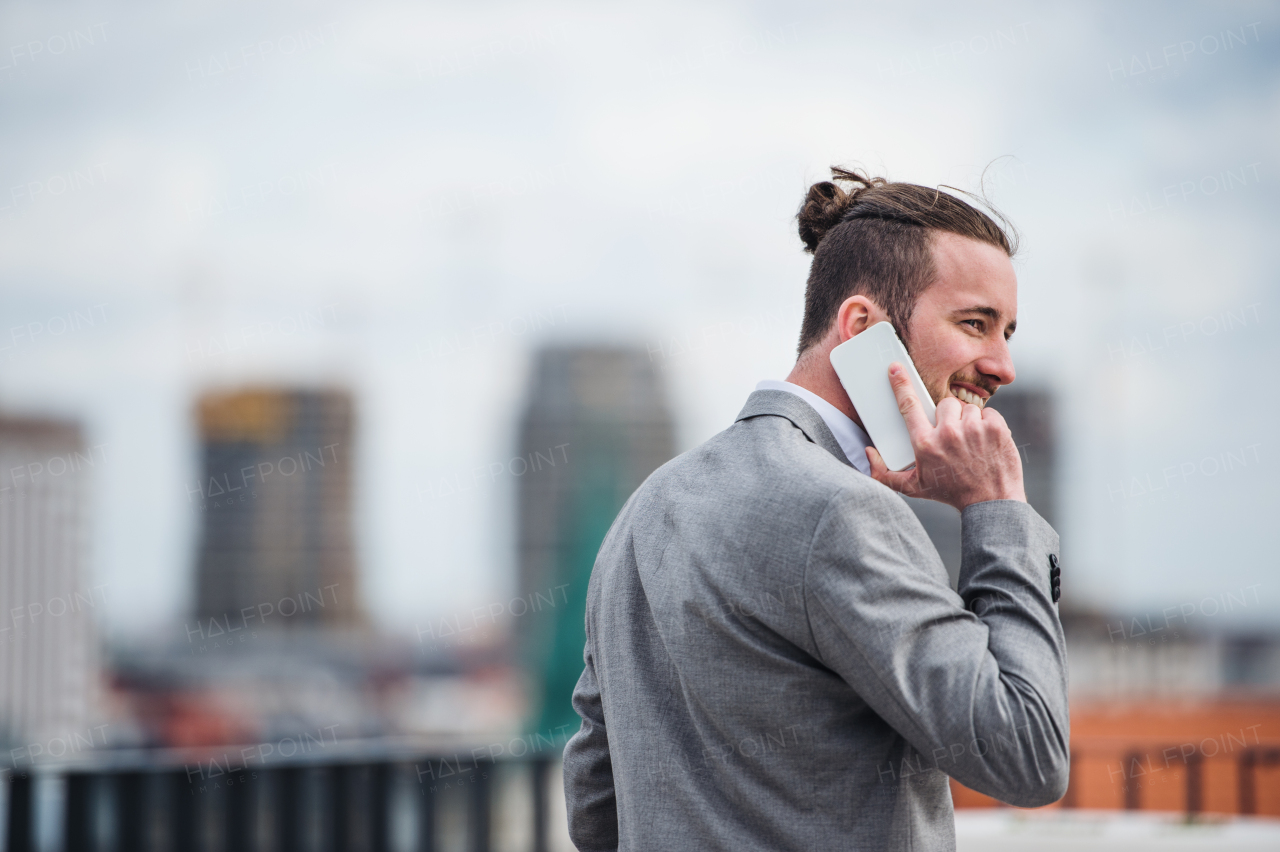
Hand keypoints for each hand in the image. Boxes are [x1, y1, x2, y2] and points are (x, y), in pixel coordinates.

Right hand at [866, 363, 1025, 509]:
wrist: (990, 502)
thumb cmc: (950, 493)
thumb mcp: (913, 488)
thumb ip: (884, 474)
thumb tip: (869, 453)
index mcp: (925, 444)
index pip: (908, 406)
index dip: (901, 384)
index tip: (896, 368)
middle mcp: (948, 434)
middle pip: (944, 405)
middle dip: (948, 417)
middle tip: (953, 437)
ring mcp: (973, 429)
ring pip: (967, 408)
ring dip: (969, 422)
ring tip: (971, 443)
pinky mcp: (996, 428)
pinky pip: (989, 413)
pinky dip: (989, 424)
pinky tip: (986, 442)